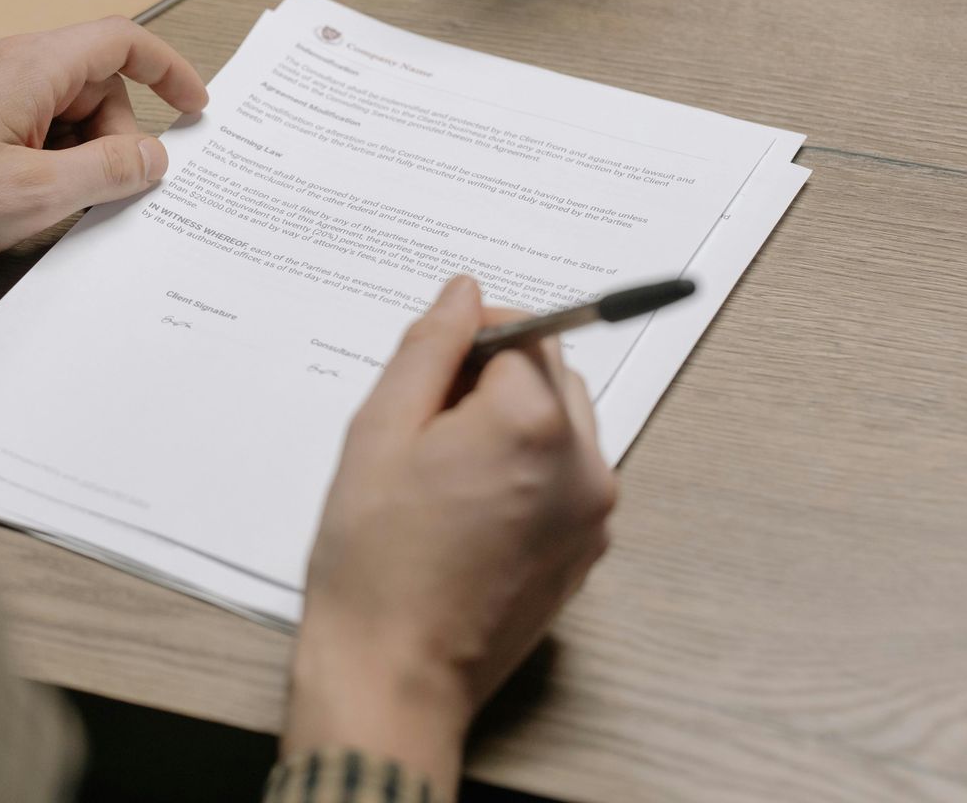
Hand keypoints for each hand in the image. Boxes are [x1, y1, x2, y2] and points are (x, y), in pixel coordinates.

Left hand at [0, 17, 208, 263]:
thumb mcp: (35, 194)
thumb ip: (107, 172)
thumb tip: (154, 157)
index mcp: (28, 65)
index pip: (120, 40)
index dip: (168, 69)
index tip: (194, 106)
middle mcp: (3, 58)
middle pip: (92, 81)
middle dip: (112, 136)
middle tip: (102, 191)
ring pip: (59, 104)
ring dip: (73, 150)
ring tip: (51, 200)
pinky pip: (25, 117)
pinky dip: (42, 151)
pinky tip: (24, 194)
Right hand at [284, 275, 616, 786]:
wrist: (394, 674)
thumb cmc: (373, 560)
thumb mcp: (378, 431)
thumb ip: (429, 348)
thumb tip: (464, 293)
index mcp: (530, 422)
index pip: (522, 331)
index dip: (468, 342)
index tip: (425, 378)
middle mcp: (582, 462)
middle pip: (551, 374)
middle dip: (493, 381)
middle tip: (424, 428)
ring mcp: (593, 512)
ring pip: (563, 424)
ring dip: (513, 424)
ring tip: (443, 475)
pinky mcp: (588, 551)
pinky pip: (566, 477)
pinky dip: (527, 472)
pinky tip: (466, 511)